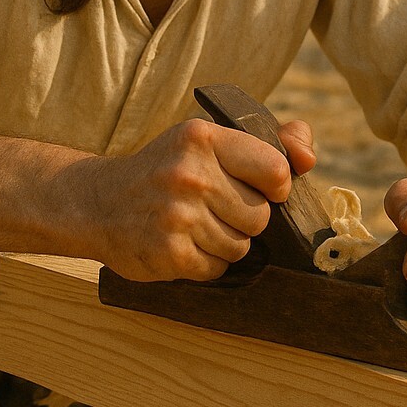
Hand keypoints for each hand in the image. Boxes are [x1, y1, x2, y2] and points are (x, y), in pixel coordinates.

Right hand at [67, 117, 313, 282]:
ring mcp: (177, 215)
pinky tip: (183, 245)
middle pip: (260, 216)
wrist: (97, 202)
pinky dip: (206, 263)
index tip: (263, 189)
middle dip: (244, 218)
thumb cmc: (165, 169)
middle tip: (213, 208)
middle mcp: (189, 174)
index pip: (276, 171)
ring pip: (241, 247)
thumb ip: (268, 144)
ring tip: (195, 226)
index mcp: (202, 138)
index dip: (276, 187)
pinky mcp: (169, 253)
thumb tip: (308, 156)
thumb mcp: (207, 141)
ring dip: (225, 243)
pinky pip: (217, 268)